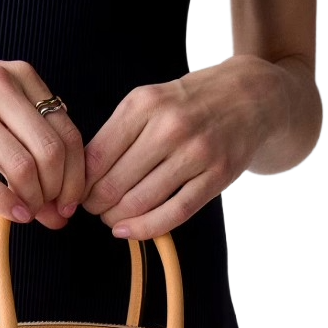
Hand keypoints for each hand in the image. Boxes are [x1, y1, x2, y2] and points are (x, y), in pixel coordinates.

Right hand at [0, 37, 84, 228]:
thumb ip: (27, 129)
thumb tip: (61, 184)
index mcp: (21, 76)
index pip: (67, 132)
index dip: (76, 176)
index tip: (71, 202)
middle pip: (50, 152)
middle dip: (58, 192)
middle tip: (54, 214)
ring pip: (20, 165)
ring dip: (33, 200)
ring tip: (31, 214)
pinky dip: (2, 201)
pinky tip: (13, 214)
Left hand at [80, 55, 287, 238]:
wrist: (250, 96)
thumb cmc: (186, 104)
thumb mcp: (147, 102)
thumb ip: (115, 135)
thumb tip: (80, 180)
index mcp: (143, 104)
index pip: (96, 158)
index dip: (81, 185)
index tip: (77, 194)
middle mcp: (170, 126)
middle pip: (114, 184)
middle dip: (96, 206)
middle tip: (94, 210)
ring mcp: (196, 152)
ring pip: (141, 202)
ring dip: (117, 219)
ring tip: (112, 219)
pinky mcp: (217, 176)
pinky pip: (174, 213)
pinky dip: (145, 229)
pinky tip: (129, 231)